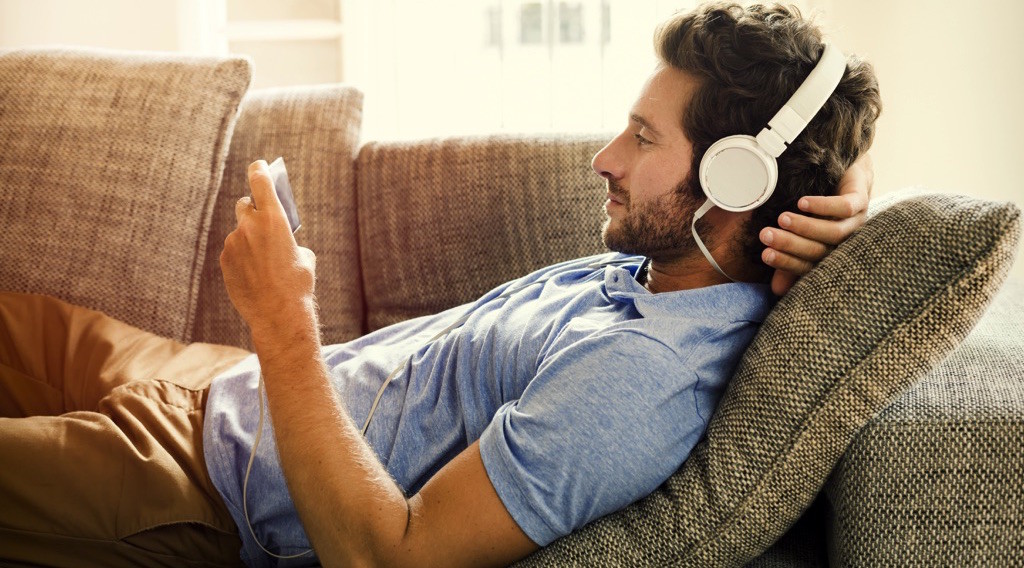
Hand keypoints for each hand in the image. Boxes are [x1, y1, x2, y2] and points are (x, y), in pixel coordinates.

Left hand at [220, 160, 316, 338]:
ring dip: (248, 240)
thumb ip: (289, 240)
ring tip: (263, 264)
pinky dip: (242, 258)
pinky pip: (233, 252)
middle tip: (261, 219)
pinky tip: (254, 275)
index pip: (260, 181)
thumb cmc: (298, 283)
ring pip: (239, 233)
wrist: (278, 313)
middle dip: (252, 208)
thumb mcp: (304, 256)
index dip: (259, 169)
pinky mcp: (225, 261)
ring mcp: (233, 243)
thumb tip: (280, 241)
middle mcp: (249, 225)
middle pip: (244, 204)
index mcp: (274, 218)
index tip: (258, 165)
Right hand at [760, 153, 873, 295]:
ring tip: (782, 219)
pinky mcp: (861, 201)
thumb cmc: (819, 210)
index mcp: (831, 255)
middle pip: (820, 250)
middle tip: (766, 235)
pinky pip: (845, 207)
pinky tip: (802, 203)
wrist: (845, 175)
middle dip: (790, 244)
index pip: (810, 266)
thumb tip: (777, 291)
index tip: (765, 254)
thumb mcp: (801, 235)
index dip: (787, 262)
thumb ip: (791, 259)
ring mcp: (857, 222)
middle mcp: (846, 243)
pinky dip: (823, 207)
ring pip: (834, 232)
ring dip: (806, 227)